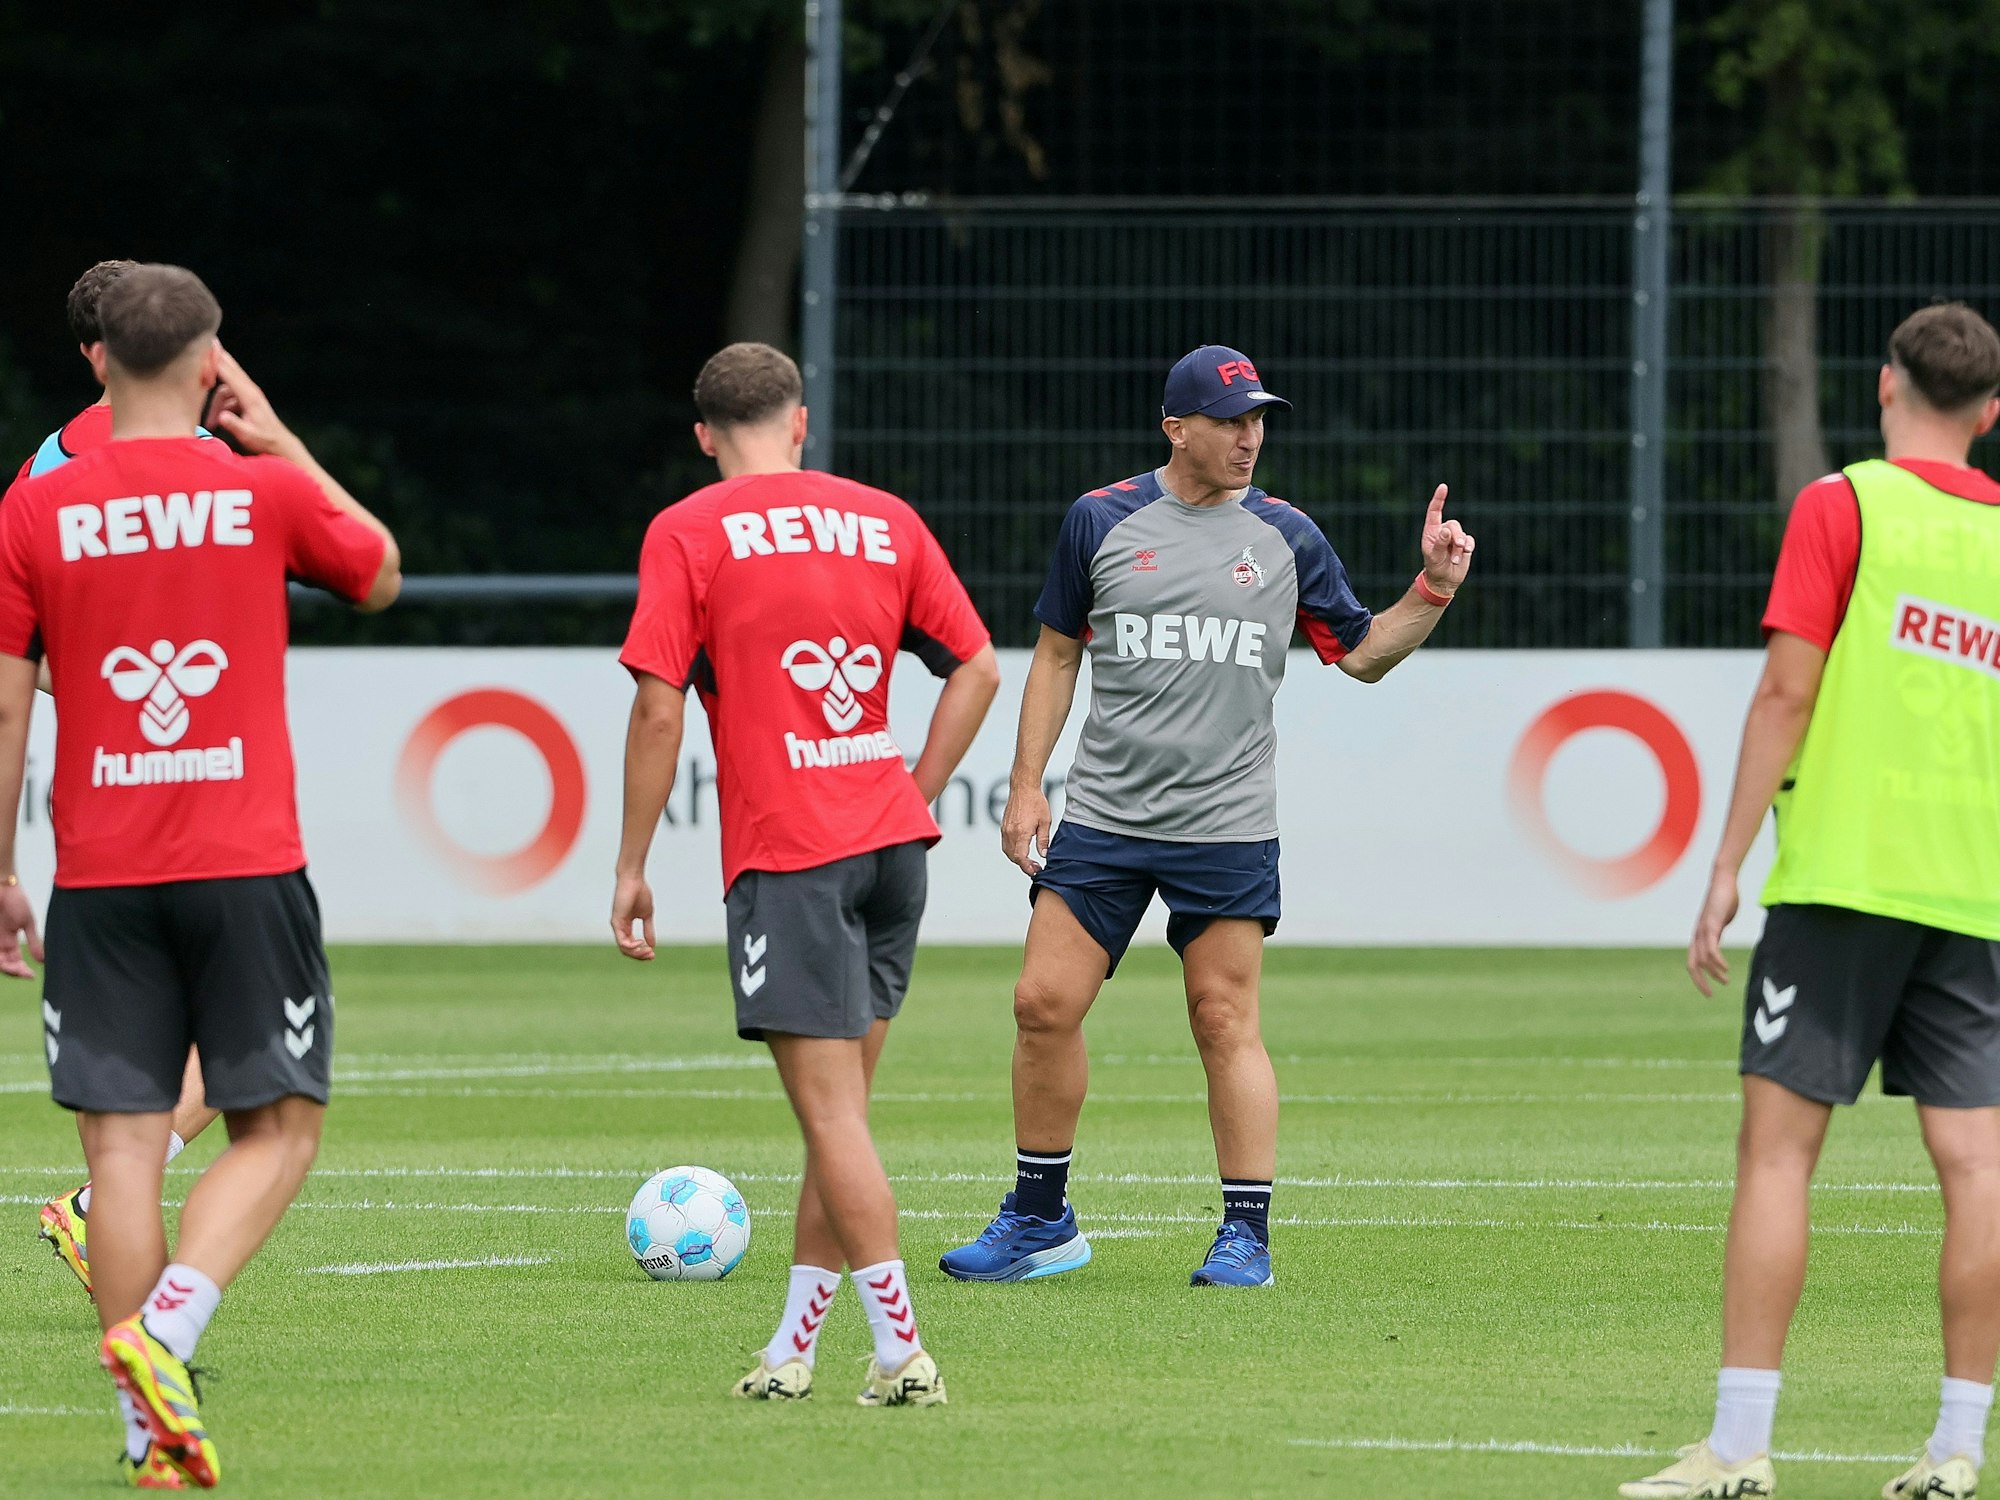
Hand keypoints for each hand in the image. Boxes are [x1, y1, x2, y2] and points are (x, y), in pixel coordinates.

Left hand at [0, 882, 40, 979]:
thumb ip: (33, 941)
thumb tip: (43, 960)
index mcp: (10, 941)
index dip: (22, 970)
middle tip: (25, 973)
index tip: (32, 976)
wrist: (2, 886)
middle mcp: (0, 943)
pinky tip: (8, 964)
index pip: (15, 961)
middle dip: (15, 971)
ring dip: (8, 968)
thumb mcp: (27, 923)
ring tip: (18, 969)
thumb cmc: (15, 901)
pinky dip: (2, 962)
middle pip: (5, 965)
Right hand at [209, 345, 304, 461]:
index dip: (218, 360)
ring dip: (215, 403)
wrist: (280, 445)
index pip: (230, 373)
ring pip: (225, 389)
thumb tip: (222, 417)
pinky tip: (217, 423)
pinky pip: (229, 397)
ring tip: (210, 424)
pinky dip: (221, 407)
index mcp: (250, 396)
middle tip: (206, 342)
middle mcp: (250, 391)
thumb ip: (235, 425)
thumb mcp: (249, 436)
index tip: (208, 345)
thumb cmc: (265, 440)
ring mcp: (249, 395)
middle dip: (217, 359)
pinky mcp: (247, 400)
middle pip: (230, 369)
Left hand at [611, 873, 655, 960]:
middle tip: (651, 955)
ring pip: (624, 948)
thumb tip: (652, 944)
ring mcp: (617, 925)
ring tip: (648, 950)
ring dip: (637, 953)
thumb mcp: (647, 915)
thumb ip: (648, 929)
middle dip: (640, 955)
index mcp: (626, 926)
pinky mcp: (616, 922)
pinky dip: (631, 945)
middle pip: (627, 950)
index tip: (653, 954)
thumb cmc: (639, 893)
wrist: (633, 880)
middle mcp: (620, 928)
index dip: (642, 952)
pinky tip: (640, 942)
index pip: (631, 946)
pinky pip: (622, 941)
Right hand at [1000, 786, 1050, 876]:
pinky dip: (1012, 851)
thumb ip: (1043, 840)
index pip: (1021, 857)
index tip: (1035, 871)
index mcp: (1021, 832)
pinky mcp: (1003, 827)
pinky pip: (1005, 844)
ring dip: (1017, 859)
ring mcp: (1005, 830)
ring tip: (1030, 861)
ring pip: (1008, 852)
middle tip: (1036, 867)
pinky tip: (1022, 850)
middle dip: (1024, 865)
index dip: (1027, 868)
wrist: (1023, 787)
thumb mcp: (1045, 821)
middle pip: (1013, 857)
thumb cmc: (1036, 801)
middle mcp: (1010, 832)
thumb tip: (1044, 855)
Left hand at [1420, 484, 1474, 595]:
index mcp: (1431, 531)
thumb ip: (1439, 543)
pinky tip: (1467, 552)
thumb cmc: (1434, 567)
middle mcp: (1443, 531)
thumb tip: (1446, 530)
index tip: (1443, 487)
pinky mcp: (1465, 544)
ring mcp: (1454, 537)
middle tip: (1457, 548)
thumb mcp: (1433, 557)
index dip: (1439, 499)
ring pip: (1462, 533)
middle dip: (1456, 537)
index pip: (1434, 512)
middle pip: (1453, 525)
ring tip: (1455, 559)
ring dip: (1460, 546)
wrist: (1444, 580)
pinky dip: (1469, 546)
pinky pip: (1470, 540)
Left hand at [1687, 867, 1738, 996]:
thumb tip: (1721, 943)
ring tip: (1725, 981)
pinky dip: (1717, 960)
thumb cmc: (1724, 899)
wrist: (1723, 880)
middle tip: (1710, 995)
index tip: (1709, 990)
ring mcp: (1703, 929)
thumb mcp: (1721, 921)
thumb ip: (1719, 934)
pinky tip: (1725, 968)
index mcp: (1700, 936)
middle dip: (1699, 981)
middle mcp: (1698, 935)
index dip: (1699, 977)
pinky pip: (1711, 947)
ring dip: (1714, 972)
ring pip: (1703, 958)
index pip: (1694, 961)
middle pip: (1693, 964)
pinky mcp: (1711, 924)